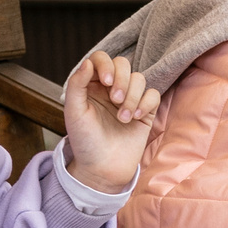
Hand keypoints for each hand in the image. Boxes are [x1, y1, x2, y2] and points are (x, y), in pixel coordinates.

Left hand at [61, 52, 157, 195]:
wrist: (102, 168)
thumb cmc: (85, 142)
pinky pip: (153, 94)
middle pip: (123, 64)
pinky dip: (146, 103)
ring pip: (139, 79)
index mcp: (91, 85)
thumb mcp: (74, 113)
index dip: (106, 65)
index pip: (101, 59)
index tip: (107, 83)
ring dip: (132, 96)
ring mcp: (129, 99)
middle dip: (122, 80)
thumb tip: (88, 63)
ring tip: (123, 118)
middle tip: (115, 100)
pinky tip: (136, 118)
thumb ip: (77, 85)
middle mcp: (110, 89)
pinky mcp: (145, 111)